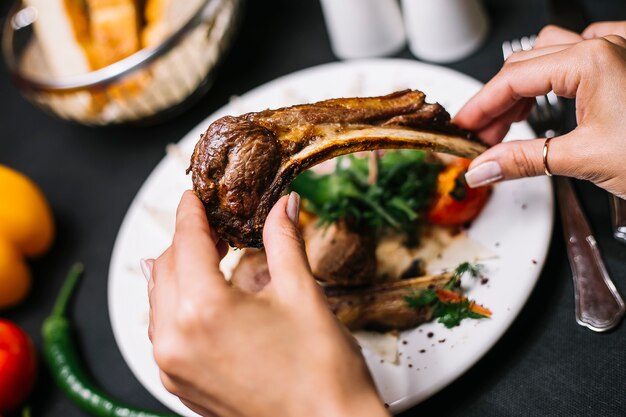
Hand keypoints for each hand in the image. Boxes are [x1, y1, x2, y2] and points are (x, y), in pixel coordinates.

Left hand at [146, 191, 387, 416]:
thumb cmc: (321, 371)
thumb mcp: (302, 293)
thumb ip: (284, 240)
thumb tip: (284, 205)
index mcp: (204, 310)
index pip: (187, 241)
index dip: (191, 212)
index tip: (195, 196)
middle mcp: (176, 341)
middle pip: (166, 267)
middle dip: (187, 238)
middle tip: (215, 223)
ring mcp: (173, 368)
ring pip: (159, 300)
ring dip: (179, 271)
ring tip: (210, 254)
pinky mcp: (180, 385)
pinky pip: (163, 331)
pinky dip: (177, 305)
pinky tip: (202, 295)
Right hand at [454, 22, 625, 197]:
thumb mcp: (584, 160)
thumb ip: (523, 161)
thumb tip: (483, 168)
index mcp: (592, 61)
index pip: (513, 78)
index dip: (479, 105)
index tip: (460, 127)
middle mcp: (605, 47)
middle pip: (526, 64)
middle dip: (497, 101)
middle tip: (480, 137)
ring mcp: (619, 52)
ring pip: (549, 54)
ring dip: (522, 87)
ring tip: (508, 122)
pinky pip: (579, 53)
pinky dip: (554, 77)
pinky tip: (549, 99)